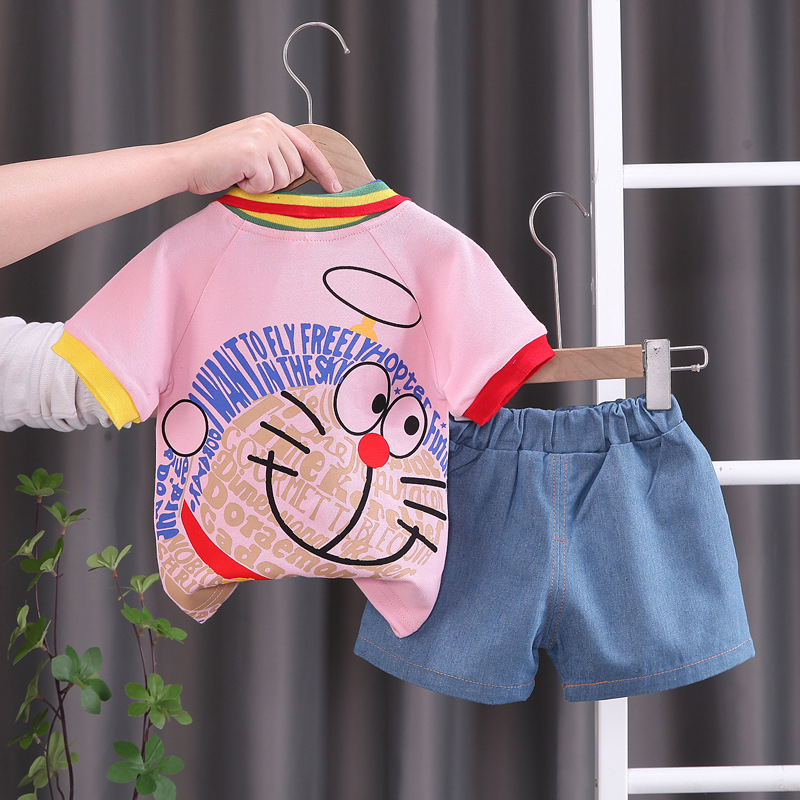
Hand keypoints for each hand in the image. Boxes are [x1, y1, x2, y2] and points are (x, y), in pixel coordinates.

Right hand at [177, 113, 341, 195]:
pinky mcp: (253, 152)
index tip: (336, 186)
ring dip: (264, 186)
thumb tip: (303, 176)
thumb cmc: (216, 164)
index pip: (307, 147)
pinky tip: (237, 178)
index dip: (324, 170)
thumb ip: (276, 156)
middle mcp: (268, 125)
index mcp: (270, 123)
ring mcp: (262, 137)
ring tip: (242, 176)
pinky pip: (268, 184)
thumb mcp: (252, 152)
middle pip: (297, 169)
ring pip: (284, 179)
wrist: (187, 164)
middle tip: (252, 177)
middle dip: (278, 182)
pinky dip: (252, 189)